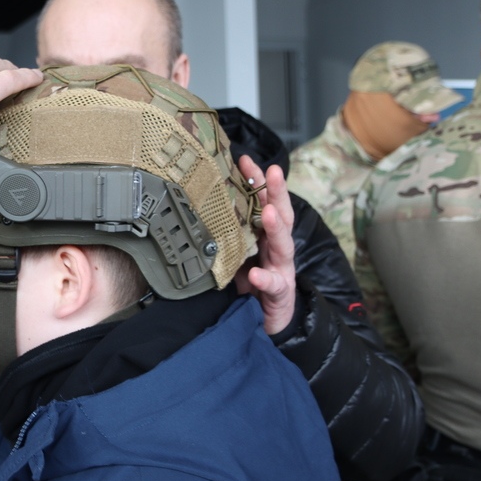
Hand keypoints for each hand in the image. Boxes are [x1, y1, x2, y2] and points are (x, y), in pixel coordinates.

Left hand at [233, 156, 295, 334]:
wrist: (268, 320)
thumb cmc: (251, 283)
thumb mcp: (237, 254)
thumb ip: (228, 233)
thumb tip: (197, 207)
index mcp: (264, 236)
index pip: (263, 203)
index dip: (257, 182)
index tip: (244, 160)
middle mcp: (276, 248)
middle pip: (280, 215)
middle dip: (276, 193)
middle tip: (271, 172)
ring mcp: (281, 269)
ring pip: (283, 245)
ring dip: (276, 227)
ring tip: (267, 212)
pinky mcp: (280, 293)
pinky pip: (273, 285)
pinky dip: (265, 278)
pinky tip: (255, 273)